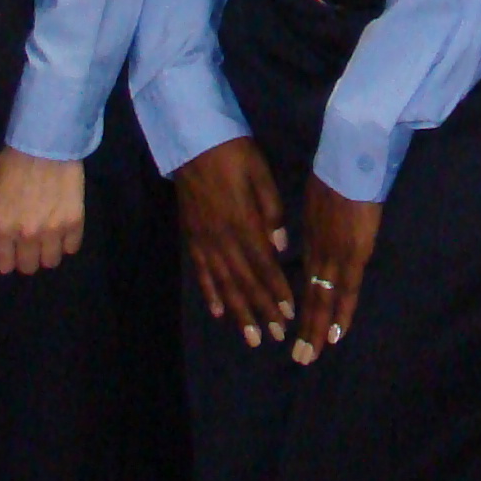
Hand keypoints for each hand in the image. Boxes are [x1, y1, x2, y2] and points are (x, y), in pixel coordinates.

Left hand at [0, 149, 84, 275]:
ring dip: (48, 251)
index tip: (11, 249)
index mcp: (1, 228)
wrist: (46, 143)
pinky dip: (67, 241)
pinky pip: (72, 247)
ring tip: (48, 234)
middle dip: (27, 256)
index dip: (7, 258)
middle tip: (29, 240)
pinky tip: (62, 225)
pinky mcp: (75, 222)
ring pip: (51, 262)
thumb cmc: (13, 166)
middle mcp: (26, 234)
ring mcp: (53, 230)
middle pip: (28, 268)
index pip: (3, 267)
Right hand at [175, 136, 292, 346]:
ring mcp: (204, 241)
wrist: (192, 142)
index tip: (290, 315)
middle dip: (262, 311)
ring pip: (223, 284)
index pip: (264, 266)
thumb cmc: (233, 153)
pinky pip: (201, 272)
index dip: (277, 292)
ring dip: (238, 312)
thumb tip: (281, 246)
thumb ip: (271, 211)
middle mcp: (223, 239)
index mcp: (244, 223)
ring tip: (250, 338)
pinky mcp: (191, 238)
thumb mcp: (260, 174)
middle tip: (275, 337)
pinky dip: (210, 294)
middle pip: (245, 282)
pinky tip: (217, 313)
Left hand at [293, 182, 380, 364]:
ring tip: (308, 356)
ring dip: (315, 331)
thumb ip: (322, 215)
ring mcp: (335, 256)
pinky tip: (335, 336)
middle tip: (298, 357)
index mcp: (313, 237)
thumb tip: (324, 221)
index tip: (296, 325)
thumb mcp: (321, 195)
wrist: (348, 159)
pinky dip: (341, 315)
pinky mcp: (353, 255)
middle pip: (311, 296)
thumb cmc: (338, 169)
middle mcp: (319, 251)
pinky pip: (347, 292)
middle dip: (305, 328)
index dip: (302, 303)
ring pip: (322, 301)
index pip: (307, 278)